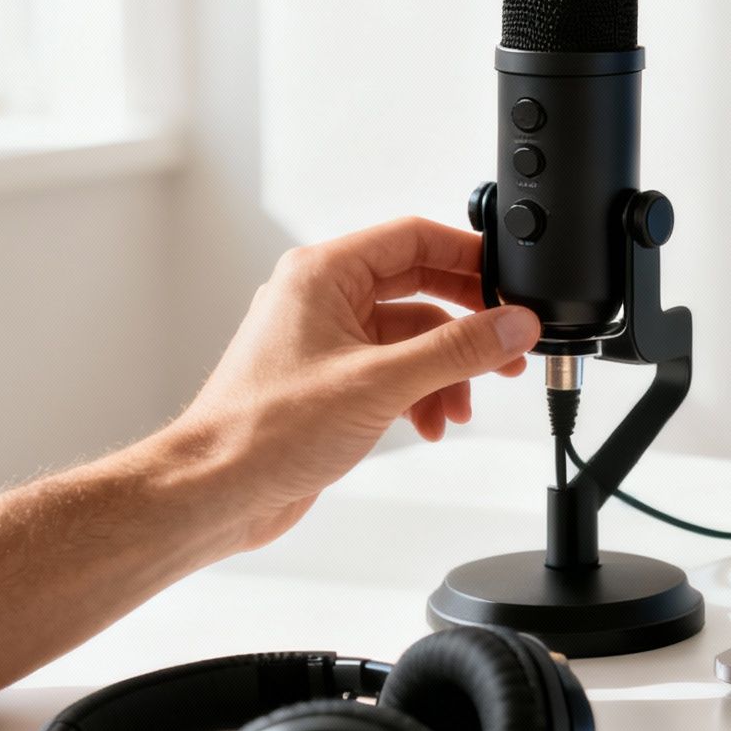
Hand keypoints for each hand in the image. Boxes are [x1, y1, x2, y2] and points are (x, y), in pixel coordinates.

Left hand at [172, 216, 541, 553]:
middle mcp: (322, 299)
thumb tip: (513, 324)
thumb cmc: (264, 430)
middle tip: (507, 347)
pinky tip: (431, 423)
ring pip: (411, 339)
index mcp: (322, 274)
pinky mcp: (330, 383)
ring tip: (461, 406)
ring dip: (446, 372)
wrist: (216, 492)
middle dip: (466, 325)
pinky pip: (394, 372)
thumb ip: (457, 350)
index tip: (510, 285)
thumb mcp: (381, 382)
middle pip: (419, 289)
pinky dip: (421, 395)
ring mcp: (326, 342)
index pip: (414, 239)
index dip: (469, 258)